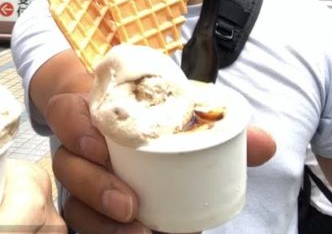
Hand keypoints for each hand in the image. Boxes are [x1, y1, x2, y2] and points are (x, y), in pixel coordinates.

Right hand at [46, 92, 275, 233]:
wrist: (125, 126)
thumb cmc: (148, 116)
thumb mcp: (175, 109)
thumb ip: (217, 123)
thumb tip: (266, 144)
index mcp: (92, 112)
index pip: (66, 114)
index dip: (76, 129)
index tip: (98, 145)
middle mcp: (76, 148)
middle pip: (66, 167)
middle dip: (95, 188)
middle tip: (129, 204)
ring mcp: (79, 182)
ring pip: (73, 205)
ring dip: (101, 224)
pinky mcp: (88, 211)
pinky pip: (86, 227)